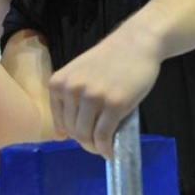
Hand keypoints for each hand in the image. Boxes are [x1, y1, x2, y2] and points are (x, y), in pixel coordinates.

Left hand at [48, 29, 161, 159]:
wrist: (136, 43)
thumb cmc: (108, 60)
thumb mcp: (78, 75)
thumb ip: (68, 100)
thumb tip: (59, 136)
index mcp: (58, 83)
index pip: (59, 122)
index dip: (72, 134)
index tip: (85, 135)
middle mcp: (72, 90)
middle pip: (72, 131)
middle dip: (85, 142)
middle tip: (98, 143)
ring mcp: (93, 97)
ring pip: (86, 136)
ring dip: (94, 147)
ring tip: (104, 147)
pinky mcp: (114, 104)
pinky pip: (103, 136)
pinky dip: (105, 149)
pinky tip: (110, 151)